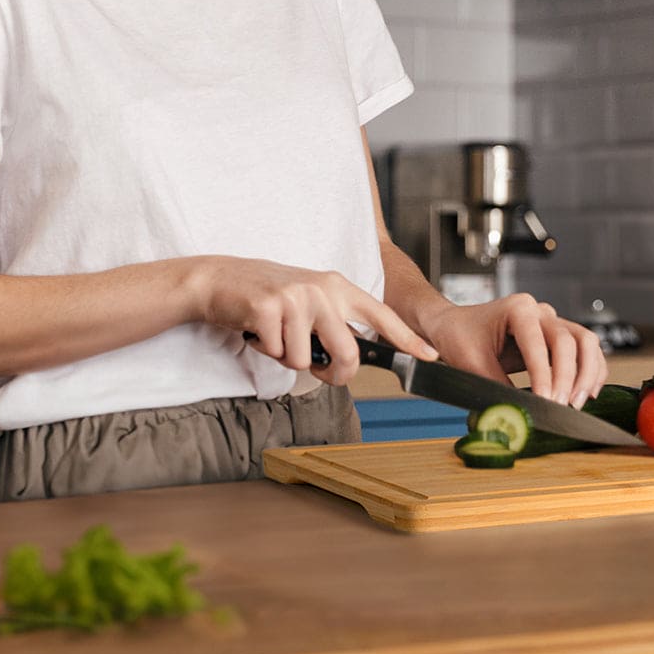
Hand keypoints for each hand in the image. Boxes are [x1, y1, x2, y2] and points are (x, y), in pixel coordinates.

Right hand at [194, 255, 438, 386]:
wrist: (222, 279)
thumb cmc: (270, 297)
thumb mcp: (310, 301)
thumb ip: (334, 323)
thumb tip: (352, 360)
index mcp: (338, 287)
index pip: (381, 315)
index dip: (407, 338)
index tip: (430, 355)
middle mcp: (322, 289)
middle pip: (347, 353)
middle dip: (334, 374)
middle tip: (317, 369)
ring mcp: (296, 297)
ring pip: (306, 360)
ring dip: (287, 357)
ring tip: (276, 334)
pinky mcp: (268, 308)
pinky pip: (277, 353)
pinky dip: (265, 349)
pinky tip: (257, 328)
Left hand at [420, 293, 607, 408]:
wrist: (453, 326)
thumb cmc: (459, 338)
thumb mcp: (471, 363)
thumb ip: (496, 387)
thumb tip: (520, 414)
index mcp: (518, 308)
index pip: (539, 342)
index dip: (544, 374)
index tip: (546, 402)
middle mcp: (540, 311)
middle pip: (568, 340)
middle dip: (568, 377)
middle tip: (563, 406)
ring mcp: (551, 322)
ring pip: (585, 341)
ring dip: (587, 372)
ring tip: (579, 401)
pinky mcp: (556, 337)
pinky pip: (584, 349)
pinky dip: (592, 369)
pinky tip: (588, 391)